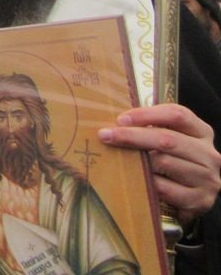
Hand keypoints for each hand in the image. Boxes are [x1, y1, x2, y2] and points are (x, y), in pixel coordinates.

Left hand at [98, 103, 220, 225]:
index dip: (147, 114)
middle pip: (167, 139)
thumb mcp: (170, 140)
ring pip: (164, 163)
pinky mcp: (200, 200)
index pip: (177, 114)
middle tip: (105, 135)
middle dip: (132, 136)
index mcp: (201, 132)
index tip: (121, 119)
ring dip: (138, 162)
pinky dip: (147, 184)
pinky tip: (136, 181)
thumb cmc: (175, 161)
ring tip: (120, 160)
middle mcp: (209, 154)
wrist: (194, 197)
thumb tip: (116, 123)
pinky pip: (164, 188)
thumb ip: (151, 128)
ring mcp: (207, 178)